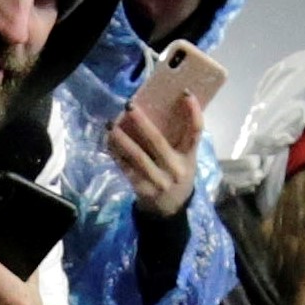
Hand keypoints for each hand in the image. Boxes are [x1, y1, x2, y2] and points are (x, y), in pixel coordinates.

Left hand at [107, 94, 202, 218]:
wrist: (170, 211)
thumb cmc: (177, 176)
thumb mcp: (185, 160)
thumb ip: (179, 140)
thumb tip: (160, 107)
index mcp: (189, 158)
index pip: (196, 133)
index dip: (193, 113)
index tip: (186, 94)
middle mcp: (176, 169)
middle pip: (158, 142)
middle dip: (142, 122)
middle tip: (129, 106)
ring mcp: (158, 180)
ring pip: (137, 156)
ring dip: (122, 138)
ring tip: (111, 123)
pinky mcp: (142, 188)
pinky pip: (125, 167)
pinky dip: (116, 152)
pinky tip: (109, 140)